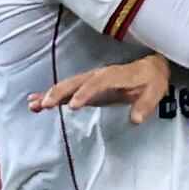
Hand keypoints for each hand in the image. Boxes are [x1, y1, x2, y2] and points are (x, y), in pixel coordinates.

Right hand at [28, 53, 171, 124]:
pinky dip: (51, 96)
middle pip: (76, 82)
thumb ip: (145, 105)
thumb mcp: (154, 92)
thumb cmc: (151, 81)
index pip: (97, 83)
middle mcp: (98, 76)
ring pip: (67, 86)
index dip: (85, 93)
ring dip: (50, 94)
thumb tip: (136, 119)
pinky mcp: (85, 88)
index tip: (73, 106)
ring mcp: (90, 81)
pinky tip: (35, 102)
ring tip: (34, 104)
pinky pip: (66, 91)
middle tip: (46, 105)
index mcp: (115, 76)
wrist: (149, 70)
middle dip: (60, 92)